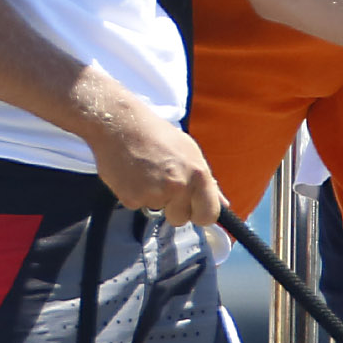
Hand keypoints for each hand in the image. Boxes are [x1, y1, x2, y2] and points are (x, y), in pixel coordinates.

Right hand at [74, 77, 224, 228]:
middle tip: (161, 183)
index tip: (192, 209)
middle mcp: (179, 185)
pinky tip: (131, 174)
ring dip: (152, 197)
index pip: (209, 215)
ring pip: (158, 211)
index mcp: (198, 173)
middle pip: (181, 219)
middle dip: (173, 208)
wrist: (119, 123)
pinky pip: (137, 206)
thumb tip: (224, 205)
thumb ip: (207, 182)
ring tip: (145, 172)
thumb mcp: (189, 151)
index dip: (200, 214)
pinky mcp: (132, 198)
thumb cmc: (155, 134)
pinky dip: (134, 194)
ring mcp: (155, 193)